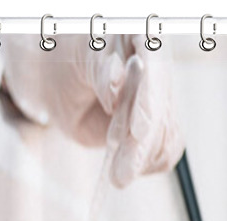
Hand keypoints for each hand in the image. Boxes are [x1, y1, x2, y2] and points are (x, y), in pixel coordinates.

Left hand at [1, 35, 183, 186]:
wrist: (58, 77)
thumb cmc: (67, 56)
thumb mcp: (79, 55)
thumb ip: (99, 70)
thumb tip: (115, 89)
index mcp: (144, 38)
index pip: (156, 70)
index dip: (149, 103)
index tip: (138, 131)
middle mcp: (158, 71)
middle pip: (163, 112)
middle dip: (142, 147)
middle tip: (121, 176)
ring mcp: (158, 102)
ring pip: (167, 136)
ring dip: (141, 160)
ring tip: (116, 173)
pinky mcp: (153, 128)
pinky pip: (165, 152)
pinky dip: (148, 165)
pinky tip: (127, 168)